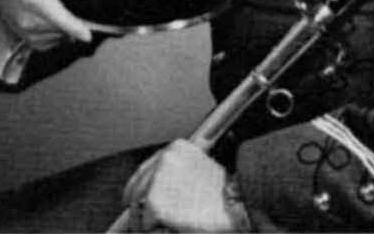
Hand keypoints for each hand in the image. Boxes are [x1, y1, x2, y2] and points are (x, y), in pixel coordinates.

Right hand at [0, 0, 91, 50]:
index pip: (55, 16)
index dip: (73, 26)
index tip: (88, 36)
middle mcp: (26, 19)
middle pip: (63, 28)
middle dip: (76, 20)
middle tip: (75, 3)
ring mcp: (26, 33)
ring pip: (60, 35)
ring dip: (67, 26)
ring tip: (62, 7)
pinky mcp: (30, 42)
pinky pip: (54, 41)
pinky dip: (60, 32)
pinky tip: (57, 18)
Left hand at [123, 139, 242, 232]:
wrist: (240, 205)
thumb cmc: (223, 195)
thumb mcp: (198, 173)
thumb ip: (175, 176)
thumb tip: (151, 193)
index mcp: (176, 148)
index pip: (144, 170)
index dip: (138, 192)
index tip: (133, 202)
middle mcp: (164, 158)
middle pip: (134, 189)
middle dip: (138, 210)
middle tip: (144, 225)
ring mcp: (158, 179)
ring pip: (137, 209)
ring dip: (148, 223)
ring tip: (168, 226)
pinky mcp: (155, 202)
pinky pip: (145, 225)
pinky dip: (157, 231)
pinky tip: (175, 228)